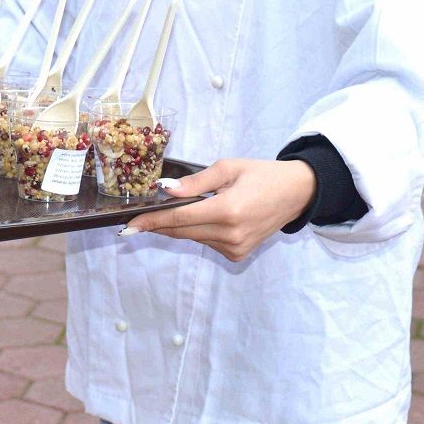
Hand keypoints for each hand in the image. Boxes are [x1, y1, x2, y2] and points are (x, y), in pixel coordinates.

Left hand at [118, 158, 315, 261]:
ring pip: (192, 237)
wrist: (296, 193)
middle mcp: (230, 235)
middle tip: (138, 217)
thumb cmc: (262, 174)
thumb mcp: (228, 168)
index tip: (128, 226)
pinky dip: (199, 230)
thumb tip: (165, 191)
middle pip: (181, 232)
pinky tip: (210, 215)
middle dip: (159, 224)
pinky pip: (206, 242)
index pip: (178, 219)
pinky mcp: (237, 255)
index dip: (150, 221)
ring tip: (190, 205)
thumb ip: (194, 182)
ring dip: (182, 225)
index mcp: (227, 210)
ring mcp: (234, 248)